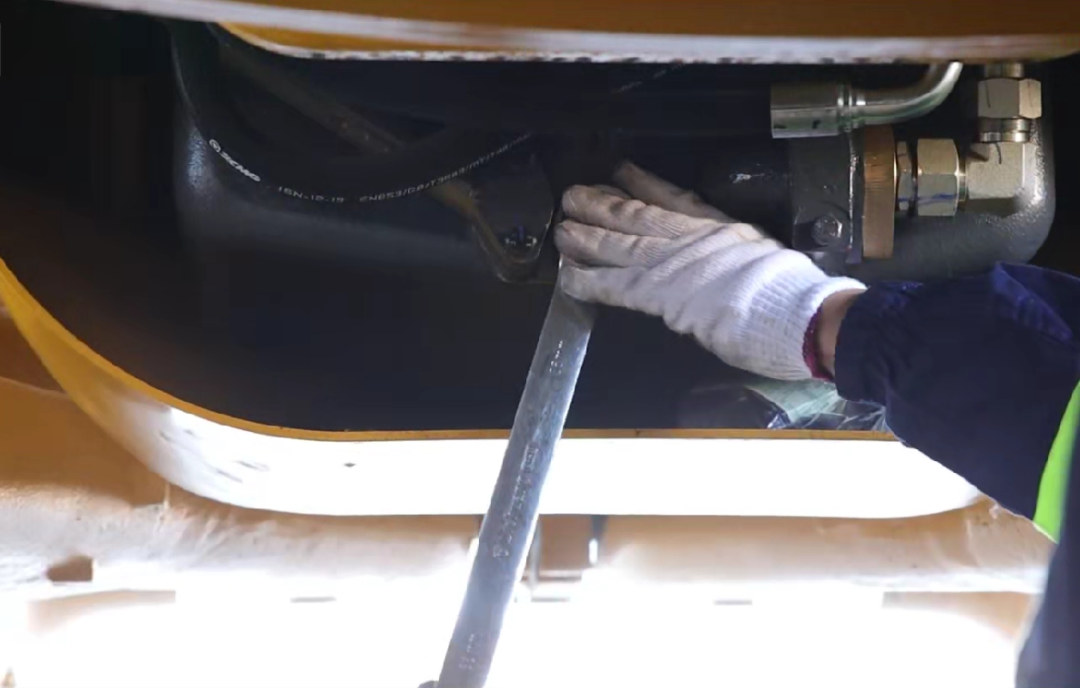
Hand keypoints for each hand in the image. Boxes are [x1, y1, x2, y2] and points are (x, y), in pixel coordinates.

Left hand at [555, 162, 865, 379]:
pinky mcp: (660, 293)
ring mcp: (673, 262)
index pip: (676, 198)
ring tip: (562, 225)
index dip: (644, 183)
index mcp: (723, 227)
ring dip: (586, 233)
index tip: (622, 172)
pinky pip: (613, 285)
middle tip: (575, 194)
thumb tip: (726, 268)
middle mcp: (693, 236)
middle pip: (637, 212)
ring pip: (619, 240)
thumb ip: (740, 257)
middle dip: (602, 202)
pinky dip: (587, 279)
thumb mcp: (770, 258)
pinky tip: (567, 276)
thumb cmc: (797, 296)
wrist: (798, 312)